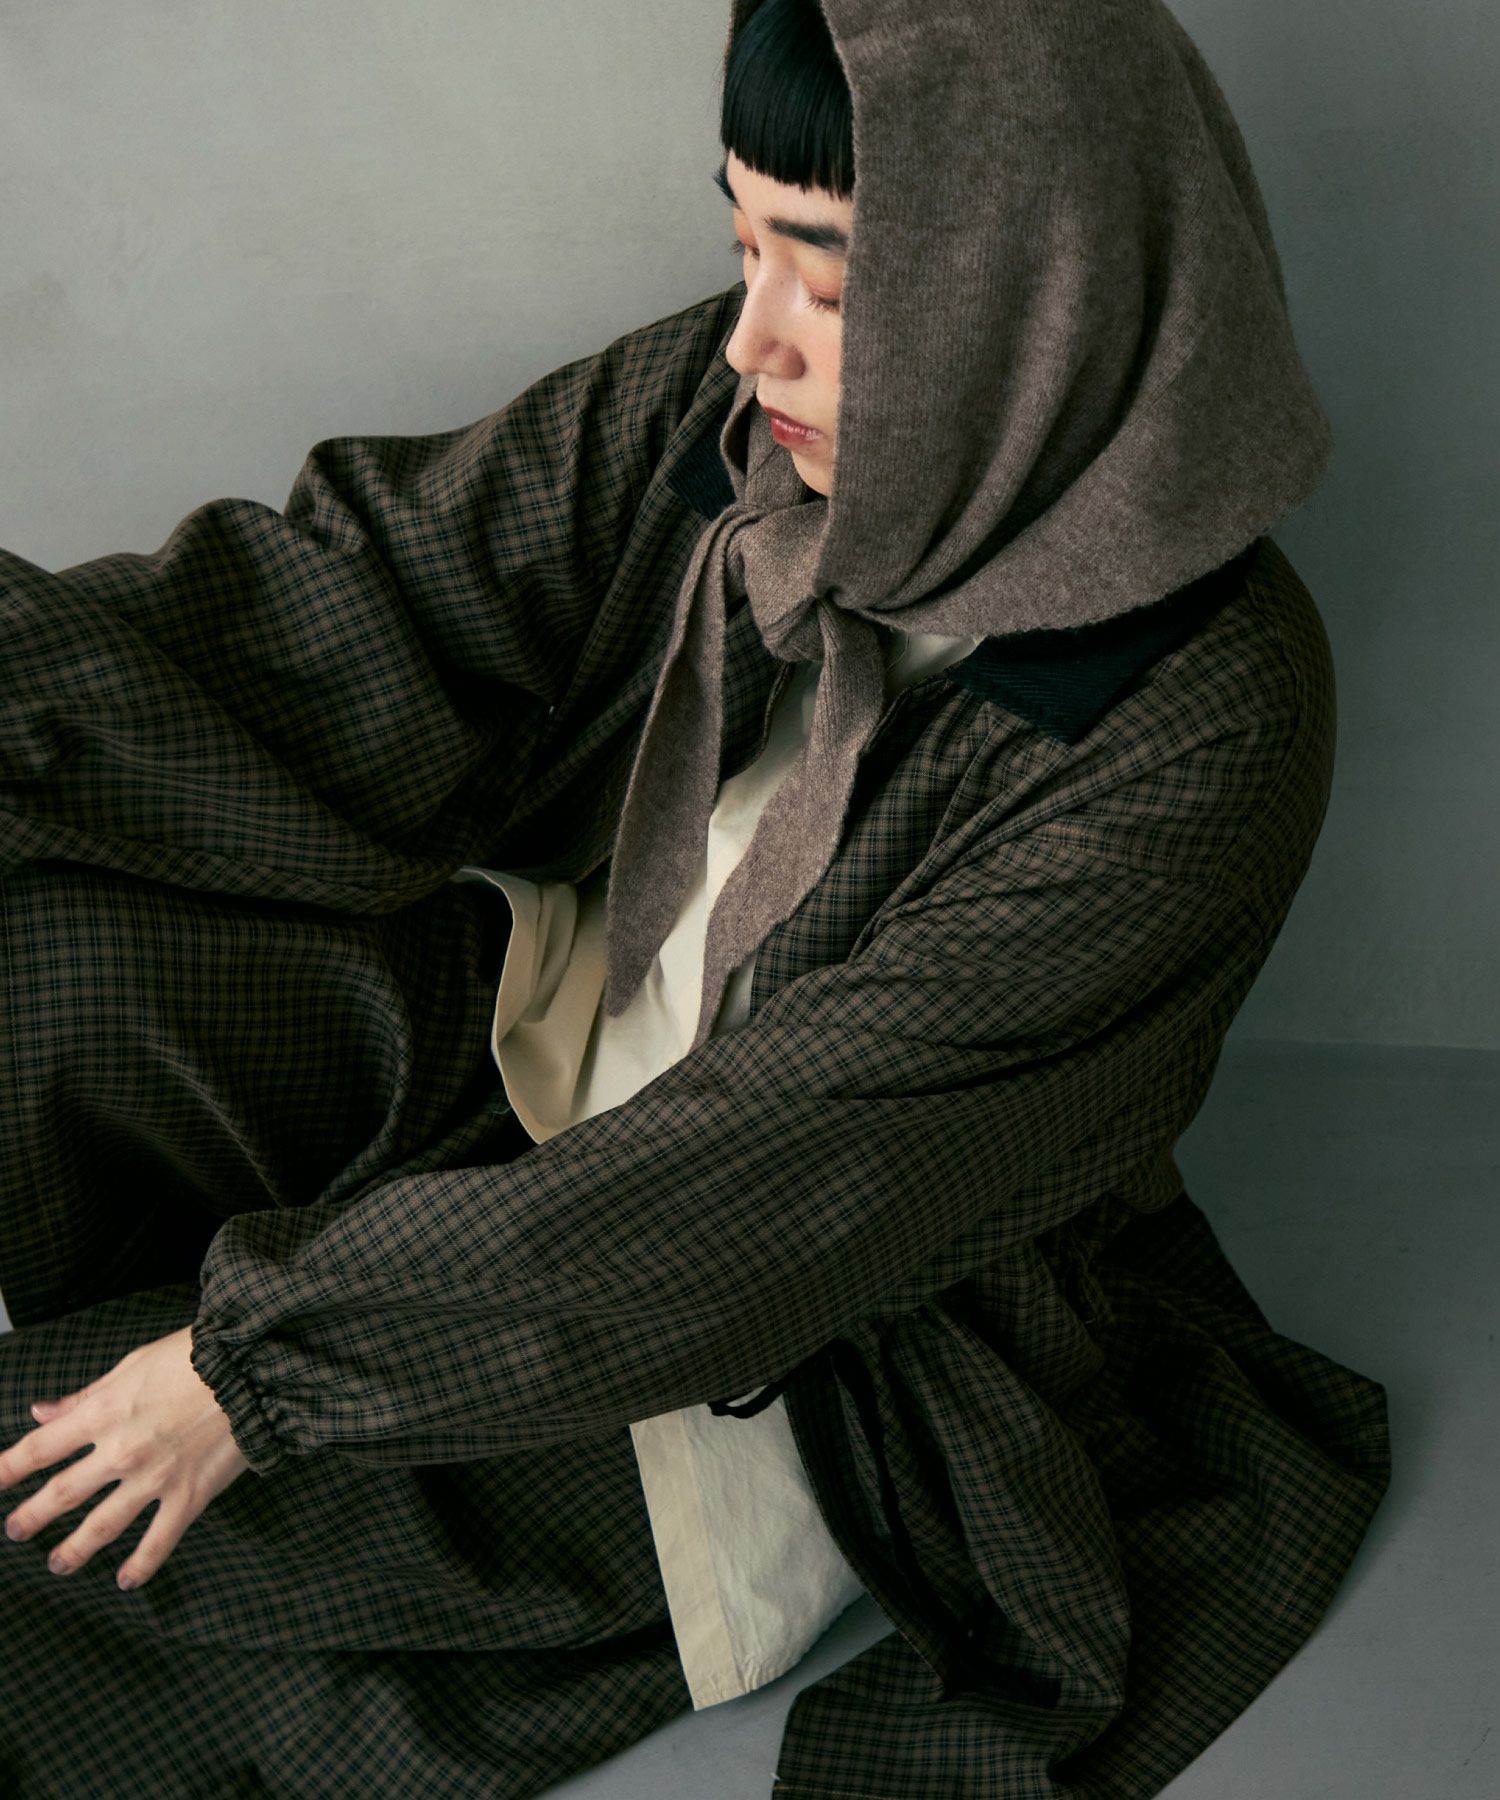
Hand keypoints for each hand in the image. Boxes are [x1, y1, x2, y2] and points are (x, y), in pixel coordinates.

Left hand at [0, 1324, 249, 1590]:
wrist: (253, 1368)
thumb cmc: (194, 1357)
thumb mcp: (133, 1365)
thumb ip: (85, 1396)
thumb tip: (40, 1412)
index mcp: (103, 1413)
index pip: (38, 1449)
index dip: (6, 1469)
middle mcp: (120, 1451)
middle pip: (61, 1494)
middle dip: (31, 1516)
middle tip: (15, 1530)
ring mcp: (153, 1479)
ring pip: (100, 1527)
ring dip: (73, 1550)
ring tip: (58, 1562)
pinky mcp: (188, 1497)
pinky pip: (157, 1543)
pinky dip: (140, 1567)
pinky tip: (125, 1581)